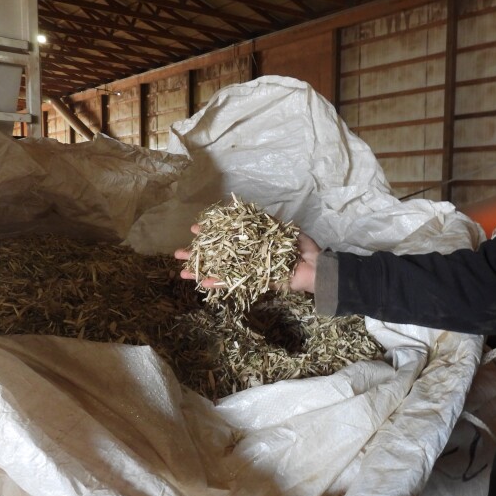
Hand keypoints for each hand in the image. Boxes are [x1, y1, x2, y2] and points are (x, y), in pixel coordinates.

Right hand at [174, 227, 321, 294]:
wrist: (317, 268)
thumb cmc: (303, 248)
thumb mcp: (283, 229)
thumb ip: (265, 222)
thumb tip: (246, 212)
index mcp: (253, 243)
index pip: (227, 237)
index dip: (210, 233)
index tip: (193, 229)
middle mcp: (248, 257)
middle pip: (218, 254)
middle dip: (198, 254)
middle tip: (177, 253)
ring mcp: (249, 271)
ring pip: (221, 270)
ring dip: (201, 270)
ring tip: (181, 271)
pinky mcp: (255, 282)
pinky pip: (235, 283)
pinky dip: (220, 284)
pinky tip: (203, 283)